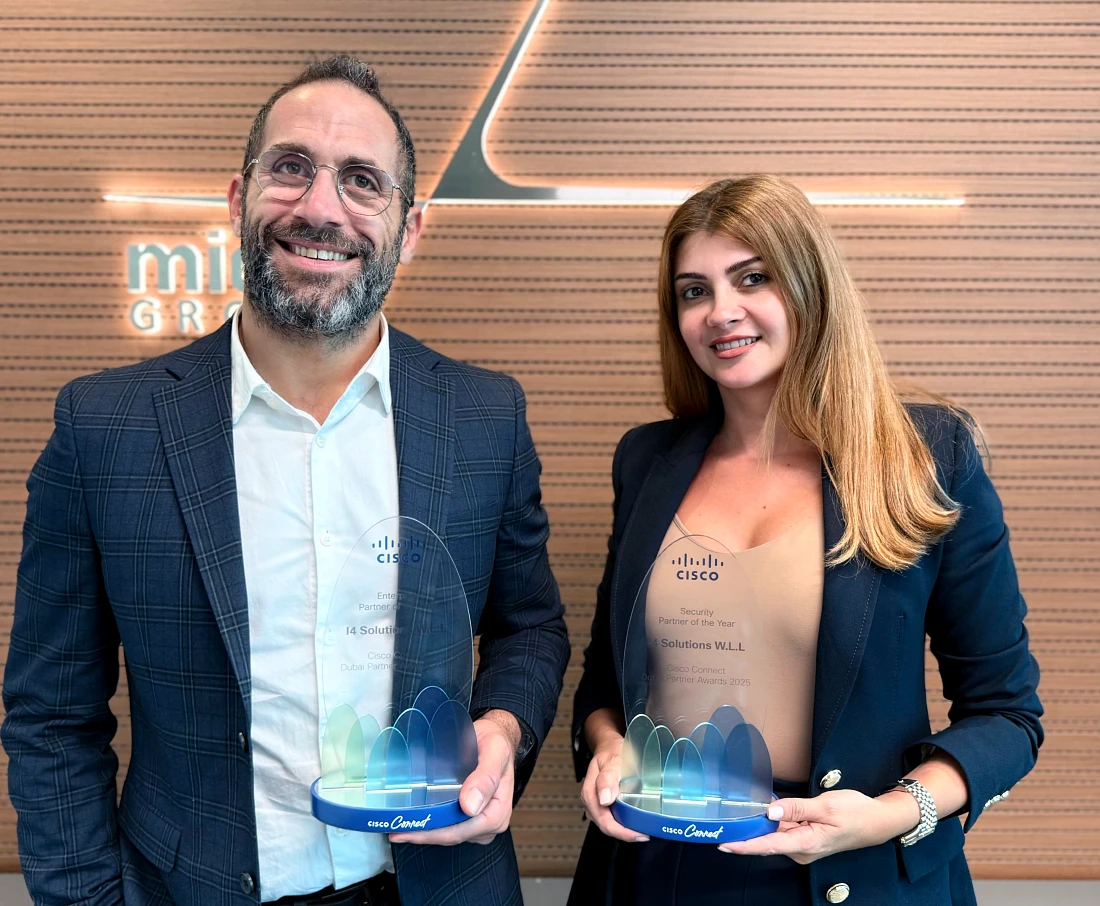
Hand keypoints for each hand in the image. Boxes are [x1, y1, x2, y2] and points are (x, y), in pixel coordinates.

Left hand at [389, 710, 518, 845]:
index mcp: (498, 812)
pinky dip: (431, 822)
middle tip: (395, 830)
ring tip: (398, 826)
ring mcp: (478, 822)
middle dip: (423, 834)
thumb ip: (486, 777)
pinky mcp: (469, 817)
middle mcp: (490, 822)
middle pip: (452, 835)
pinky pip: (448, 824)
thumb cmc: (495, 742)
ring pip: (448, 833)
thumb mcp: (494, 752)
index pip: (462, 830)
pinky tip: (414, 818)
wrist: (495, 736)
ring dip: (425, 830)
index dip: (434, 832)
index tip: (409, 828)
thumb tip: (470, 807)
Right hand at [580, 732, 649, 843]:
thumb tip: (604, 799)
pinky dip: (622, 823)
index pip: (604, 821)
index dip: (622, 832)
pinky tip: (633, 822)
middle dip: (625, 834)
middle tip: (644, 835)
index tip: (639, 834)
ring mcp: (595, 803)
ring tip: (641, 830)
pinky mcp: (602, 803)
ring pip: (608, 824)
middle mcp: (591, 800)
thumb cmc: (612, 752)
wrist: (609, 746)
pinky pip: (610, 818)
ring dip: (623, 831)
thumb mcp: (613, 760)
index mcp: (590, 792)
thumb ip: (608, 778)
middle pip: (605, 826)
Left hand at [718, 789, 920, 863]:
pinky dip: (773, 821)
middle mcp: (802, 849)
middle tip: (725, 819)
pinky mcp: (806, 838)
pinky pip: (784, 831)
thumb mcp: (825, 806)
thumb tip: (770, 811)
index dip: (744, 846)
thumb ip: (795, 808)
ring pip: (775, 834)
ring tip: (740, 811)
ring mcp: (804, 845)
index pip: (768, 846)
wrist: (878, 820)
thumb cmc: (856, 813)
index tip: (725, 844)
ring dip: (759, 824)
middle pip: (767, 841)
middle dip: (746, 831)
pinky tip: (764, 809)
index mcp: (806, 844)